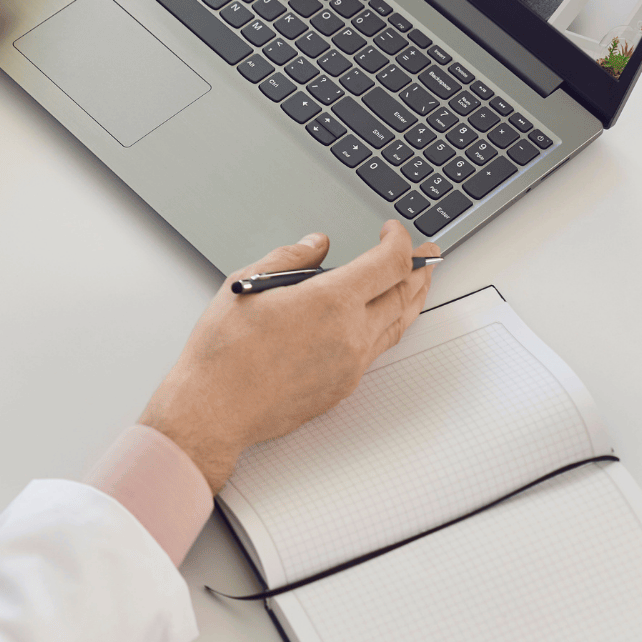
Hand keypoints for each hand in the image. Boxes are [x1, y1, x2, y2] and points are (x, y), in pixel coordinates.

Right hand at [139, 221, 438, 490]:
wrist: (215, 410)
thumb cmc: (224, 352)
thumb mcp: (247, 284)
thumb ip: (290, 257)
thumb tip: (317, 243)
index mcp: (330, 301)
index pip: (389, 264)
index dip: (399, 242)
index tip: (394, 231)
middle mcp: (351, 334)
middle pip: (404, 295)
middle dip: (420, 268)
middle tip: (425, 254)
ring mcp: (351, 364)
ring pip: (399, 325)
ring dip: (413, 299)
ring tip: (418, 284)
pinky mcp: (344, 387)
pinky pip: (378, 350)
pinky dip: (389, 326)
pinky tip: (382, 319)